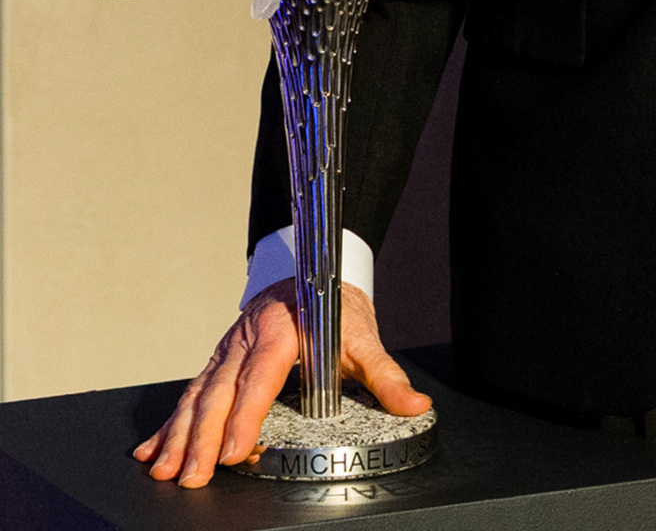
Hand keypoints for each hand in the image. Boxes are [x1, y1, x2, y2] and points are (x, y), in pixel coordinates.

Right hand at [133, 279, 430, 486]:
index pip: (262, 373)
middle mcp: (247, 336)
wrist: (314, 269)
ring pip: (199, 394)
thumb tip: (415, 403)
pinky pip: (191, 393)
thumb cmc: (335, 306)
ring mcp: (228, 348)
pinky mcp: (218, 360)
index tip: (236, 451)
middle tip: (191, 475)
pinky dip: (169, 424)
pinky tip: (150, 451)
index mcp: (282, 326)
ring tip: (164, 471)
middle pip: (221, 390)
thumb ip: (385, 374)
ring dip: (179, 435)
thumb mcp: (363, 336)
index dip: (247, 413)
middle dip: (202, 436)